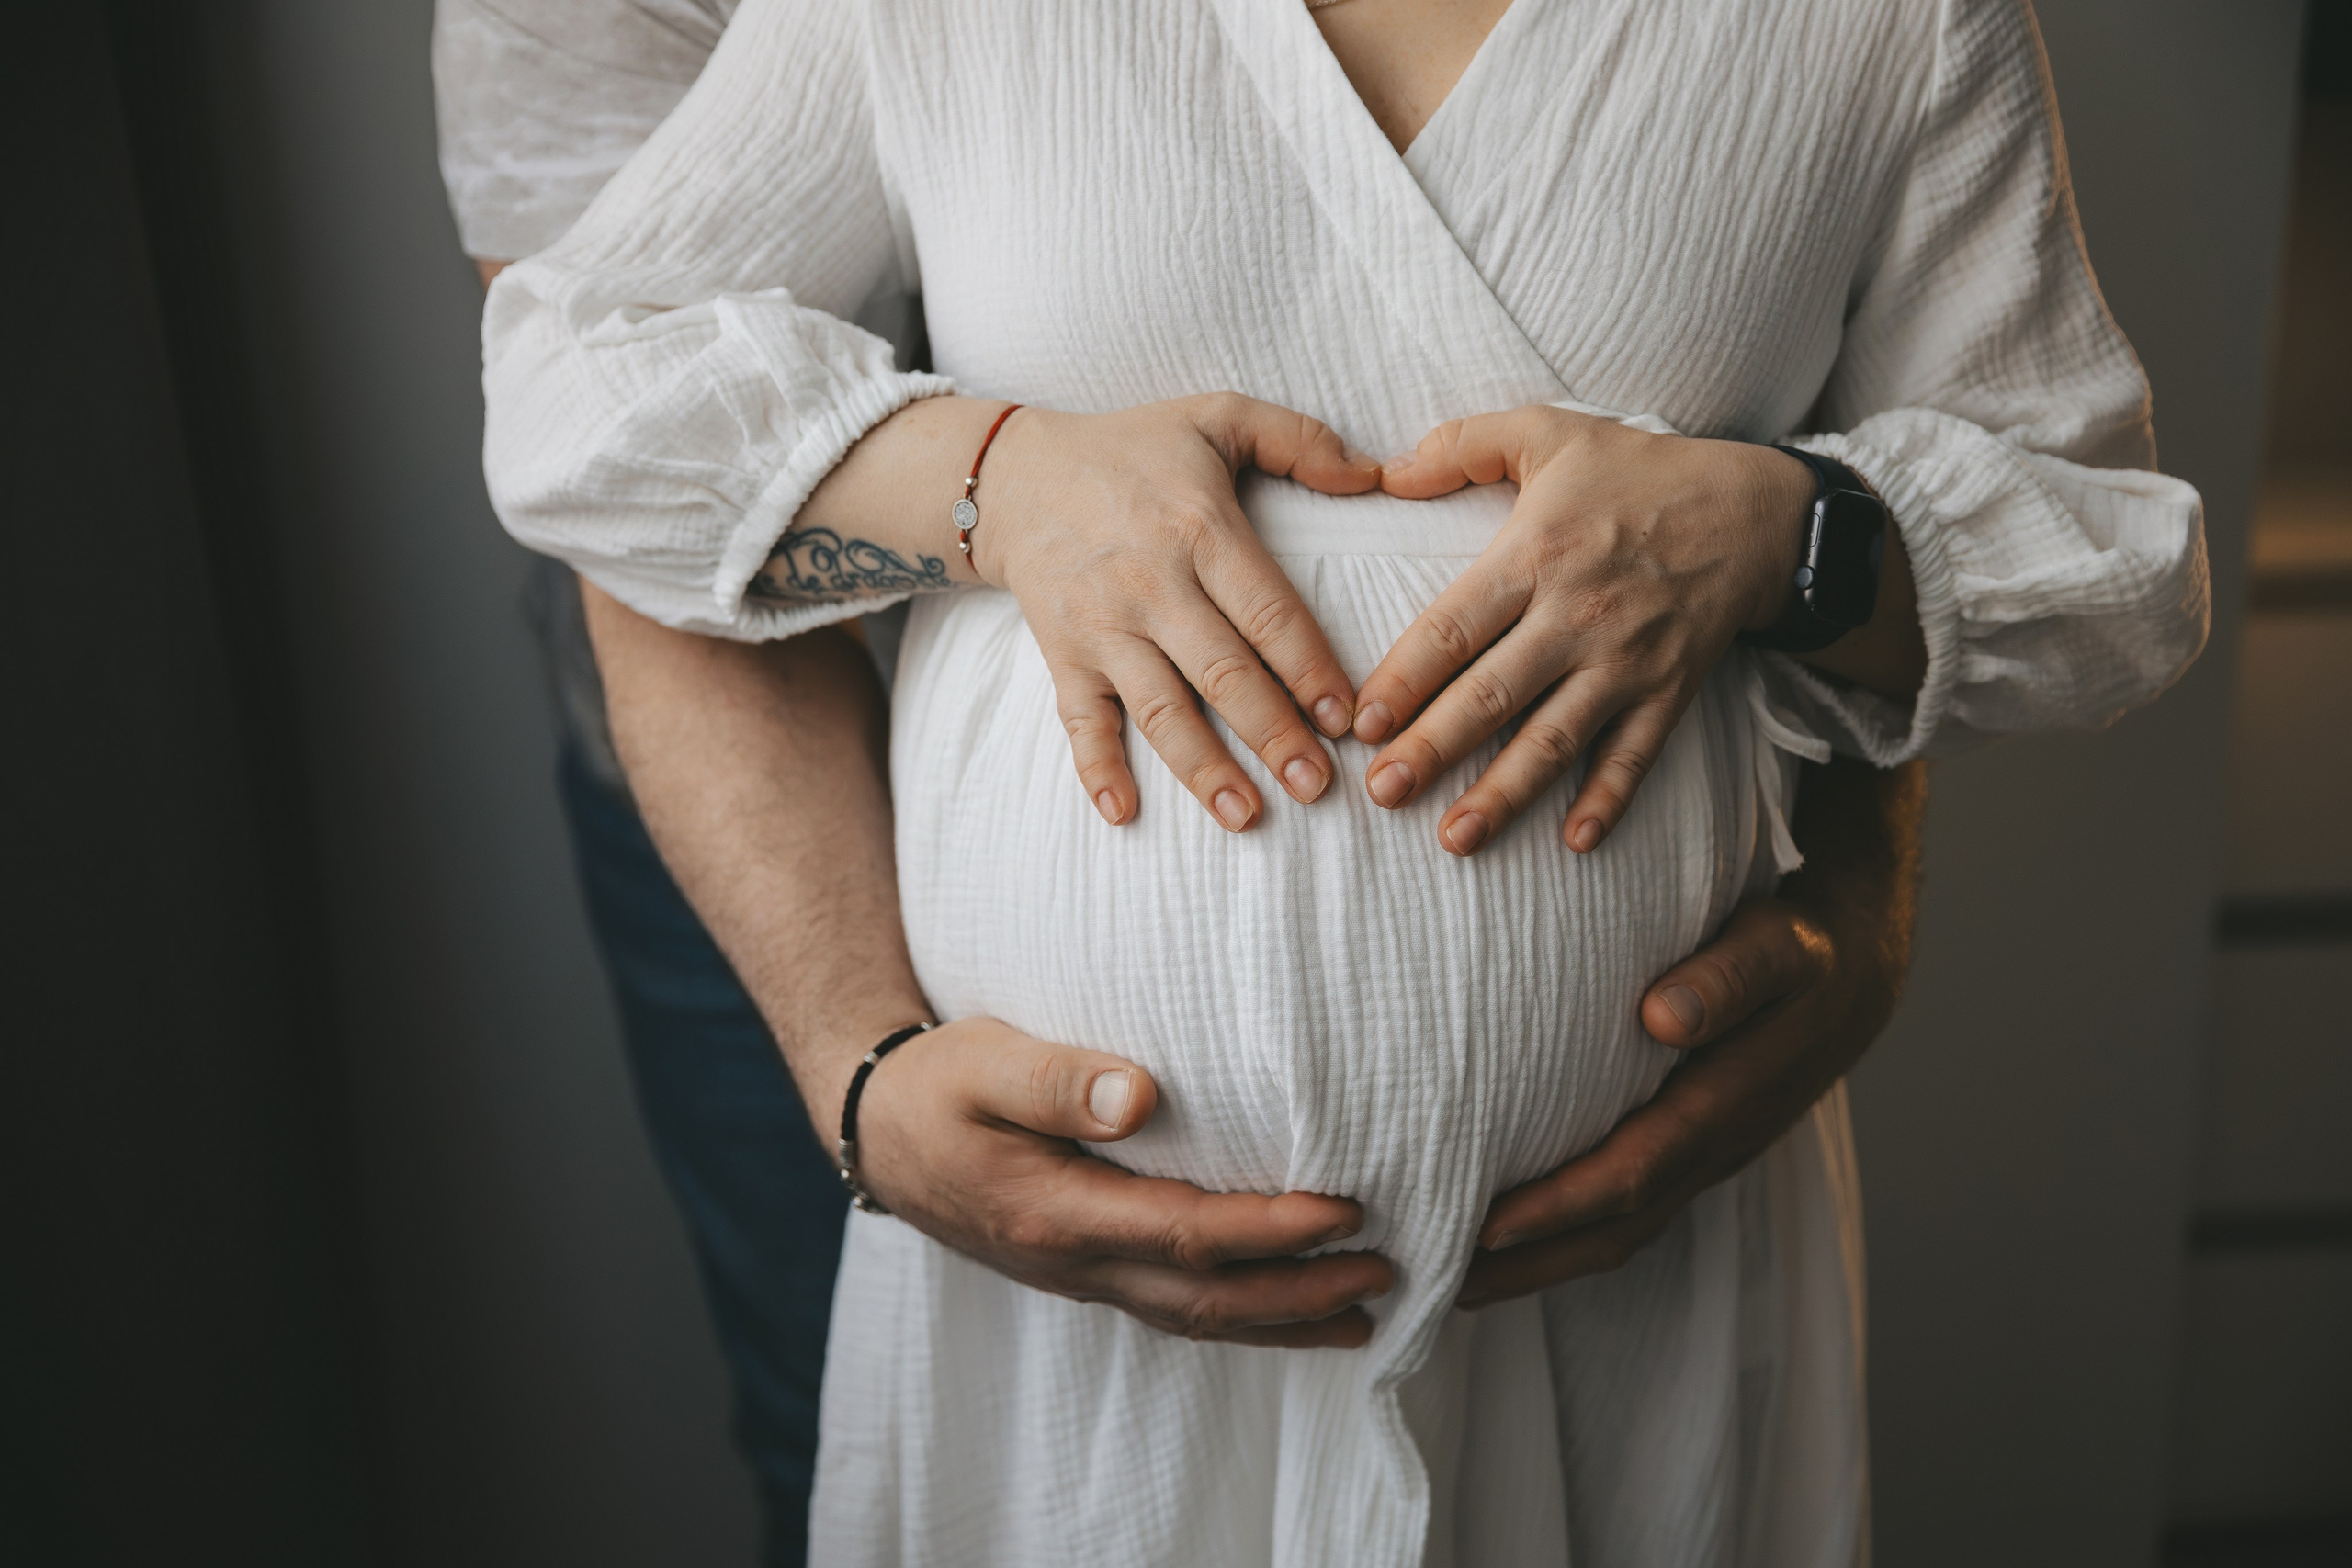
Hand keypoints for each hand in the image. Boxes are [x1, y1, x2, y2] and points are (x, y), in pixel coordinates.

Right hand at [847, 1016, 1395, 1347]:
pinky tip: (1283, 1311)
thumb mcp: (982, 1059)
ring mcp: (1077, 1274)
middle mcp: (1071, 1260)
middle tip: (1387, 1272)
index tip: (1345, 1210)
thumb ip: (1058, 1078)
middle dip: (1300, 1294)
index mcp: (1051, 1211)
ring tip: (1364, 1312)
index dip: (1269, 1231)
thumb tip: (1142, 1094)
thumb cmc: (936, 1082)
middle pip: (1204, 1299)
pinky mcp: (1082, 1268)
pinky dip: (1238, 1317)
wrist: (875, 1128)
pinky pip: (1172, 1307)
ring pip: (1193, 1318)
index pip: (1184, 1234)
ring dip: (1280, 1321)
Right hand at [973, 395, 1384, 832]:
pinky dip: (1097, 768)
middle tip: (1317, 786)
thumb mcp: (1216, 416)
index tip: (1346, 717)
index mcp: (1199, 528)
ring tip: (1247, 815)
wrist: (1015, 475)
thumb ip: (1300, 439)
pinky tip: (1124, 813)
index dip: (1308, 667)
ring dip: (1203, 767)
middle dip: (1273, 734)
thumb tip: (1377, 476)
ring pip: (1159, 708)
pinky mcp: (1062, 654)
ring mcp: (1102, 625)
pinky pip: (1080, 720)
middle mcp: (1151, 584)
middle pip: (1221, 672)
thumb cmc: (1133, 449)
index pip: (1265, 610)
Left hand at [1356, 406, 1812, 855]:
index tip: (1360, 724)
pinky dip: (1608, 799)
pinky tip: (1575, 842)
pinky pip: (1635, 754)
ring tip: (1454, 838)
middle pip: (1492, 694)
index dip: (1404, 679)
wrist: (1752, 510)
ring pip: (1554, 738)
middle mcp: (1577, 615)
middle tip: (1383, 792)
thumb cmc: (1637, 470)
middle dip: (1433, 749)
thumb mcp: (1547, 432)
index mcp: (1536, 555)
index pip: (1454, 628)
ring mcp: (1627, 660)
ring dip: (1503, 793)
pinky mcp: (1670, 690)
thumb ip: (1460, 444)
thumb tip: (1383, 473)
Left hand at [1457, 757, 1925, 1306]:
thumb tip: (1662, 1016)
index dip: (1560, 1206)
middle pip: (1615, 1230)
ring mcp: (1702, 1163)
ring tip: (1450, 1277)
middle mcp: (1712, 1151)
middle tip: (1437, 1277)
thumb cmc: (1799, 954)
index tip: (1484, 1226)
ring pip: (1617, 1234)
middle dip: (1529, 1263)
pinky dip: (1564, 1237)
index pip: (1633, 1172)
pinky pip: (1623, 1214)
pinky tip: (1506, 1239)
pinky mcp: (1689, 1156)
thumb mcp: (1779, 946)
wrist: (1850, 980)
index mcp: (1727, 1104)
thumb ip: (1727, 977)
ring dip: (1538, 1264)